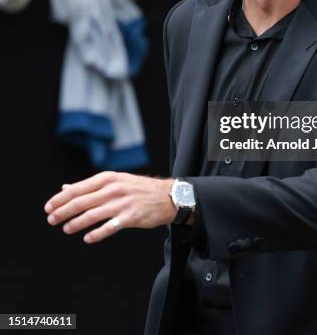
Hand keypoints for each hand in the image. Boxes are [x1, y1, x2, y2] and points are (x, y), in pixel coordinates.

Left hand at [44, 171, 176, 243]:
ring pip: (92, 214)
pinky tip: (87, 238)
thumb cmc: (138, 188)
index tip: (48, 207)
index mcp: (107, 178)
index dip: (60, 199)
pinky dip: (96, 233)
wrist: (167, 196)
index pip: (77, 188)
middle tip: (51, 220)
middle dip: (62, 211)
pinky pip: (109, 227)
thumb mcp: (115, 180)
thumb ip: (90, 186)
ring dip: (76, 223)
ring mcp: (122, 203)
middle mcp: (113, 189)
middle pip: (81, 201)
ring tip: (66, 229)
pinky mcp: (131, 217)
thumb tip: (66, 188)